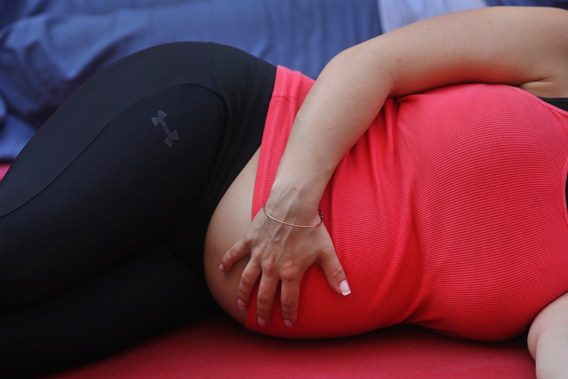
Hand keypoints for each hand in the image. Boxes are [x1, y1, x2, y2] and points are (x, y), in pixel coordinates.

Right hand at [219, 203, 349, 327]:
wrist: (293, 204)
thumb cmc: (311, 227)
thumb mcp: (326, 252)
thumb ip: (335, 274)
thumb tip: (347, 292)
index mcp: (290, 272)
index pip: (288, 300)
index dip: (289, 314)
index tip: (288, 324)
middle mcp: (271, 267)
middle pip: (264, 295)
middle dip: (262, 311)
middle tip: (261, 322)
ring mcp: (258, 255)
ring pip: (246, 280)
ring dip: (243, 295)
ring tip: (240, 306)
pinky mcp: (249, 241)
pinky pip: (234, 253)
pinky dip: (227, 261)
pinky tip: (221, 269)